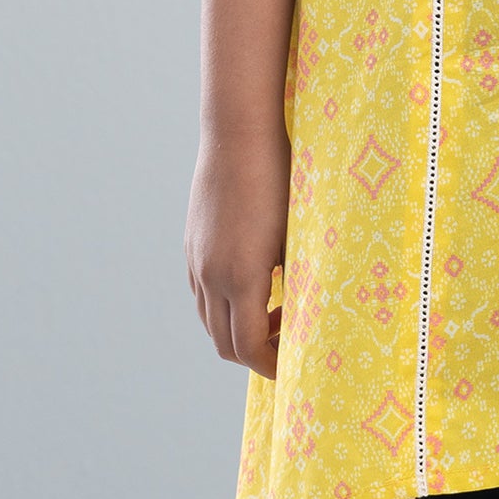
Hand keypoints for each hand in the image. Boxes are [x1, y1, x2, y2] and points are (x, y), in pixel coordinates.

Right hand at [185, 125, 290, 377]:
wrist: (239, 132)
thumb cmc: (280, 178)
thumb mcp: (297, 234)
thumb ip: (296, 280)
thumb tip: (306, 315)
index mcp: (240, 278)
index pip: (249, 348)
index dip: (273, 365)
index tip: (296, 363)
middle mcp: (210, 275)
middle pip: (224, 344)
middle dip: (255, 354)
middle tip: (288, 342)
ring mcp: (196, 260)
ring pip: (209, 320)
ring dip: (238, 329)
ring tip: (274, 311)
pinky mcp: (192, 245)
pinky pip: (202, 293)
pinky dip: (224, 306)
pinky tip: (254, 285)